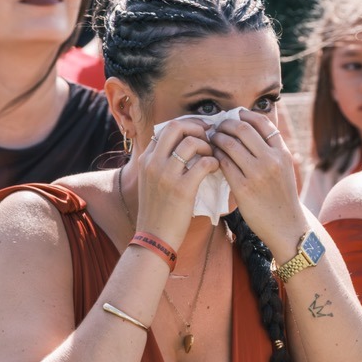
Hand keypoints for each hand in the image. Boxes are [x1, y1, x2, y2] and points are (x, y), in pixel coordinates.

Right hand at [133, 118, 218, 247]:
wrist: (154, 236)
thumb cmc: (158, 210)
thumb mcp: (152, 181)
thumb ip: (162, 163)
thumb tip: (183, 147)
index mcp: (146, 159)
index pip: (166, 128)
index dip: (187, 125)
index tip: (201, 131)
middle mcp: (153, 163)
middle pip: (176, 127)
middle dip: (197, 127)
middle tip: (210, 137)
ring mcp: (166, 175)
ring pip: (191, 142)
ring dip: (207, 145)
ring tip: (212, 156)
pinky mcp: (181, 189)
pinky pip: (203, 163)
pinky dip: (213, 162)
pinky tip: (215, 168)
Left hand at [208, 109, 303, 250]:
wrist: (286, 227)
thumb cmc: (282, 198)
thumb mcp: (285, 170)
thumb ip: (272, 151)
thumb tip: (249, 130)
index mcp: (283, 153)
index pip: (263, 123)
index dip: (245, 115)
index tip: (234, 115)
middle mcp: (272, 160)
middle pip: (243, 129)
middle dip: (226, 124)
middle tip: (217, 127)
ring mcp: (257, 174)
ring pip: (230, 144)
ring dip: (217, 139)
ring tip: (212, 139)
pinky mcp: (243, 188)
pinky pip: (223, 164)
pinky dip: (215, 156)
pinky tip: (212, 157)